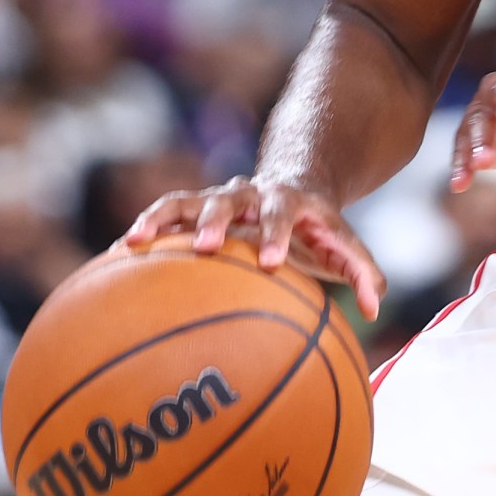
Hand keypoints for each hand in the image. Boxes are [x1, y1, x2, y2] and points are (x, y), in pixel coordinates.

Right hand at [123, 177, 386, 317]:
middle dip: (218, 220)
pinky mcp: (195, 208)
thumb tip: (377, 309)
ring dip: (163, 218)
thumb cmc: (318, 230)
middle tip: (206, 246)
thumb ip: (363, 273)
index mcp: (291, 202)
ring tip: (134, 240)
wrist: (295, 186)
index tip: (272, 261)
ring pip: (188, 200)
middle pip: (232, 199)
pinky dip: (144, 229)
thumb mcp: (343, 246)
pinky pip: (165, 214)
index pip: (286, 214)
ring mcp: (219, 199)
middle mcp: (252, 195)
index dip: (278, 235)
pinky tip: (118, 254)